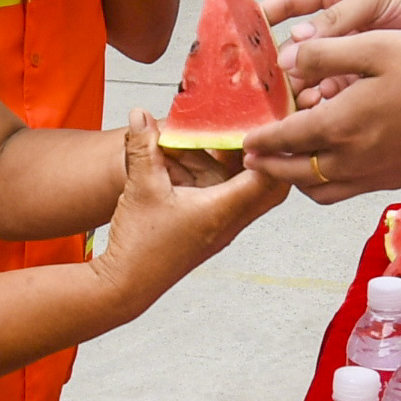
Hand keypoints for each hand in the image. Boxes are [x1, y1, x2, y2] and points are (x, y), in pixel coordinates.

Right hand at [93, 111, 284, 301]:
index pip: (267, 176)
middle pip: (272, 187)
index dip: (270, 148)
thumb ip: (143, 148)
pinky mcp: (212, 232)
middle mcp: (230, 222)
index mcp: (223, 210)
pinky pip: (236, 202)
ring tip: (237, 142)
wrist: (127, 286)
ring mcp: (224, 229)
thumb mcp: (140, 188)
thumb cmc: (139, 247)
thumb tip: (140, 114)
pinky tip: (211, 164)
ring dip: (251, 168)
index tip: (264, 124)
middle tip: (260, 132)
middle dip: (270, 157)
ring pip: (255, 194)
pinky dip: (232, 180)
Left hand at [243, 30, 400, 201]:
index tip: (243, 139)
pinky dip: (323, 185)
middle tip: (252, 158)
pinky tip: (327, 167)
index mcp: (338, 125)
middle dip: (268, 166)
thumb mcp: (376, 46)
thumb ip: (326, 54)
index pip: (284, 138)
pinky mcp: (389, 180)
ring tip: (285, 164)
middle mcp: (348, 158)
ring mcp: (370, 175)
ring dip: (294, 180)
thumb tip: (288, 60)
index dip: (259, 139)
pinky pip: (343, 192)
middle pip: (293, 173)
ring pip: (317, 189)